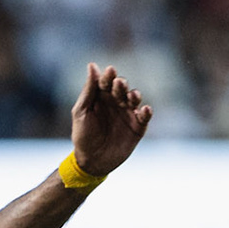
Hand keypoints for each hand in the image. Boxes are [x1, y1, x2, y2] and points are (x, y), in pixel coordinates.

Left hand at [70, 63, 153, 177]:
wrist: (92, 162)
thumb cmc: (83, 136)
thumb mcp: (81, 112)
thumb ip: (88, 91)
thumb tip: (92, 65)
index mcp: (100, 97)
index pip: (106, 82)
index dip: (108, 76)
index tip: (110, 72)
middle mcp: (116, 103)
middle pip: (122, 88)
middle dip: (121, 85)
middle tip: (118, 84)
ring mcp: (127, 114)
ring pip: (135, 99)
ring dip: (134, 95)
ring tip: (132, 95)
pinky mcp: (137, 127)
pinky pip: (144, 117)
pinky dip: (146, 112)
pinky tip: (145, 109)